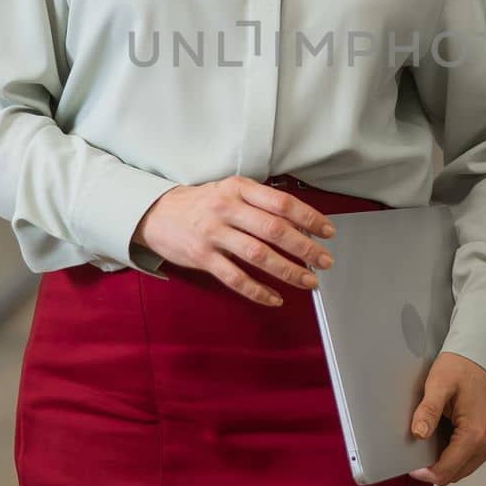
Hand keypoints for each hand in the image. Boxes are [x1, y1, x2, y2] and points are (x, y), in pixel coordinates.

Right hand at [131, 175, 335, 305]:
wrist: (157, 213)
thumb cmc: (203, 203)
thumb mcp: (231, 191)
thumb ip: (261, 203)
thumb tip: (301, 223)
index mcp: (238, 188)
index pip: (281, 202)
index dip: (308, 218)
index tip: (327, 231)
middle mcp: (226, 208)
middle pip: (274, 230)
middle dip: (305, 247)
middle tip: (324, 260)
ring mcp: (213, 233)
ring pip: (258, 255)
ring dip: (288, 270)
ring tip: (308, 280)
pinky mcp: (201, 257)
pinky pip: (235, 278)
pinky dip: (258, 291)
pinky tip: (275, 298)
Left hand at [407, 352, 485, 485]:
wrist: (484, 355)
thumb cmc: (462, 366)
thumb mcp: (438, 383)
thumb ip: (428, 410)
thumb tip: (419, 434)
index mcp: (475, 434)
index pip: (446, 472)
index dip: (425, 473)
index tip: (410, 464)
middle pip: (455, 474)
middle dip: (434, 469)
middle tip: (417, 453)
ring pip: (463, 468)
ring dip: (445, 463)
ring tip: (429, 443)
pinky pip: (471, 458)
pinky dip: (456, 455)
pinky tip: (444, 438)